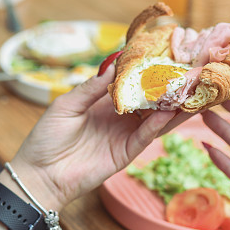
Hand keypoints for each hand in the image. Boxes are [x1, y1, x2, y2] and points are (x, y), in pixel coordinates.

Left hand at [8, 64, 191, 211]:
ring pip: (154, 118)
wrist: (40, 175)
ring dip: (171, 106)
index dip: (145, 71)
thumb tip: (113, 63)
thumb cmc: (46, 138)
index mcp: (103, 102)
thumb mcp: (66, 105)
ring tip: (189, 91)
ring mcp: (123, 135)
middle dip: (166, 88)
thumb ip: (91, 87)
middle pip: (148, 100)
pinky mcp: (125, 153)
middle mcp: (118, 117)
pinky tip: (169, 113)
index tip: (163, 54)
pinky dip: (157, 125)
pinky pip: (145, 137)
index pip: (130, 83)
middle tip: (187, 72)